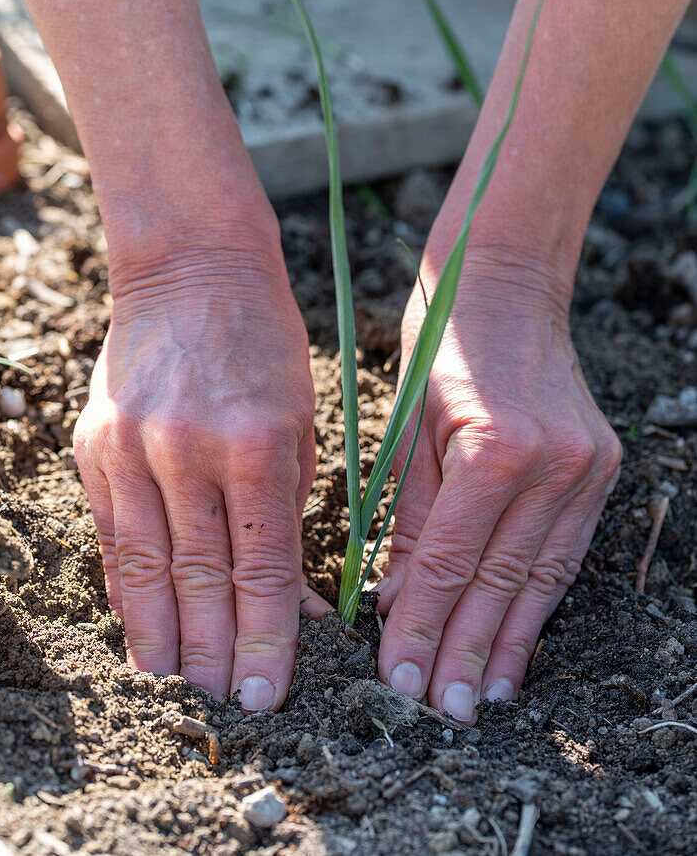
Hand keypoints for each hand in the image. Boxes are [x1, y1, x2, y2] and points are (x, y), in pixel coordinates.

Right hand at [74, 228, 327, 709]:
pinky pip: (112, 533)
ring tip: (179, 685)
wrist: (192, 269)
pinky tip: (138, 629)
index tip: (270, 693)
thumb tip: (298, 600)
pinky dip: (125, 587)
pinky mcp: (96, 443)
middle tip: (228, 704)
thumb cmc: (266, 343)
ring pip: (146, 567)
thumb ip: (294, 509)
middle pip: (200, 579)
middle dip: (216, 653)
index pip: (262, 568)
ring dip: (164, 637)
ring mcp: (134, 447)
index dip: (267, 639)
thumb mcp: (303, 419)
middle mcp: (190, 451)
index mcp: (259, 444)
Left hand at [376, 247, 620, 720]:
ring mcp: (585, 465)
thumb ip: (405, 520)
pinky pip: (566, 548)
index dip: (422, 626)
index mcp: (494, 447)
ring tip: (486, 695)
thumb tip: (393, 603)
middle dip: (466, 650)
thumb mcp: (406, 428)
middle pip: (501, 579)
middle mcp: (552, 463)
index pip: (450, 561)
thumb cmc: (439, 346)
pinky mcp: (599, 466)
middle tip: (442, 709)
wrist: (506, 283)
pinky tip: (521, 639)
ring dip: (512, 641)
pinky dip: (540, 598)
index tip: (398, 677)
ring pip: (543, 575)